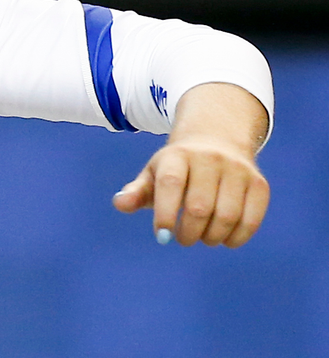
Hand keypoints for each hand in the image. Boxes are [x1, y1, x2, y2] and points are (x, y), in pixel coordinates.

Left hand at [113, 83, 269, 247]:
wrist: (216, 140)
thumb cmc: (177, 167)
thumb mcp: (154, 174)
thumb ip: (137, 191)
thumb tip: (120, 204)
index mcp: (177, 155)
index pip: (171, 184)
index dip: (166, 213)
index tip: (162, 235)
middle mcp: (209, 158)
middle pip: (199, 207)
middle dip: (189, 232)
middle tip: (183, 239)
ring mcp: (237, 170)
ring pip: (226, 216)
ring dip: (212, 237)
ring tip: (203, 237)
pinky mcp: (258, 184)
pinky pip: (250, 220)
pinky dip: (236, 238)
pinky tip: (224, 239)